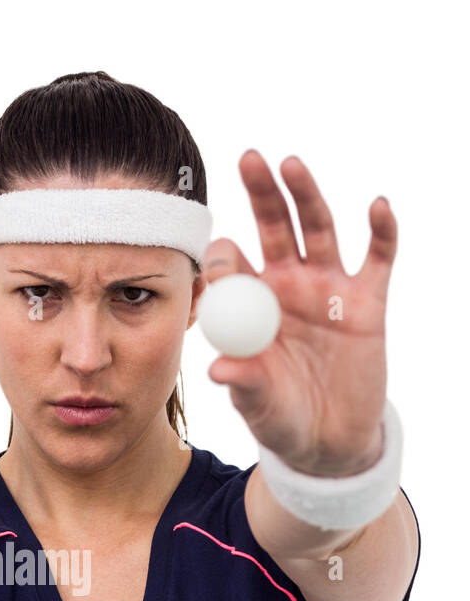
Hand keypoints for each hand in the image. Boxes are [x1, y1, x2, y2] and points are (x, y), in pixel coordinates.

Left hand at [201, 150, 395, 476]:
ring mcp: (327, 289)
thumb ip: (243, 384)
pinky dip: (382, 232)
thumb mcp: (259, 406)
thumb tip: (218, 368)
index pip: (233, 266)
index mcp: (250, 307)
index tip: (223, 258)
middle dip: (262, 194)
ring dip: (307, 196)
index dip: (226, 257)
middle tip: (248, 159)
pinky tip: (378, 206)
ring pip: (318, 230)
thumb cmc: (280, 417)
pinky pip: (378, 258)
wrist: (328, 441)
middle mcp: (286, 286)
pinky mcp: (368, 301)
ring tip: (291, 165)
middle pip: (273, 228)